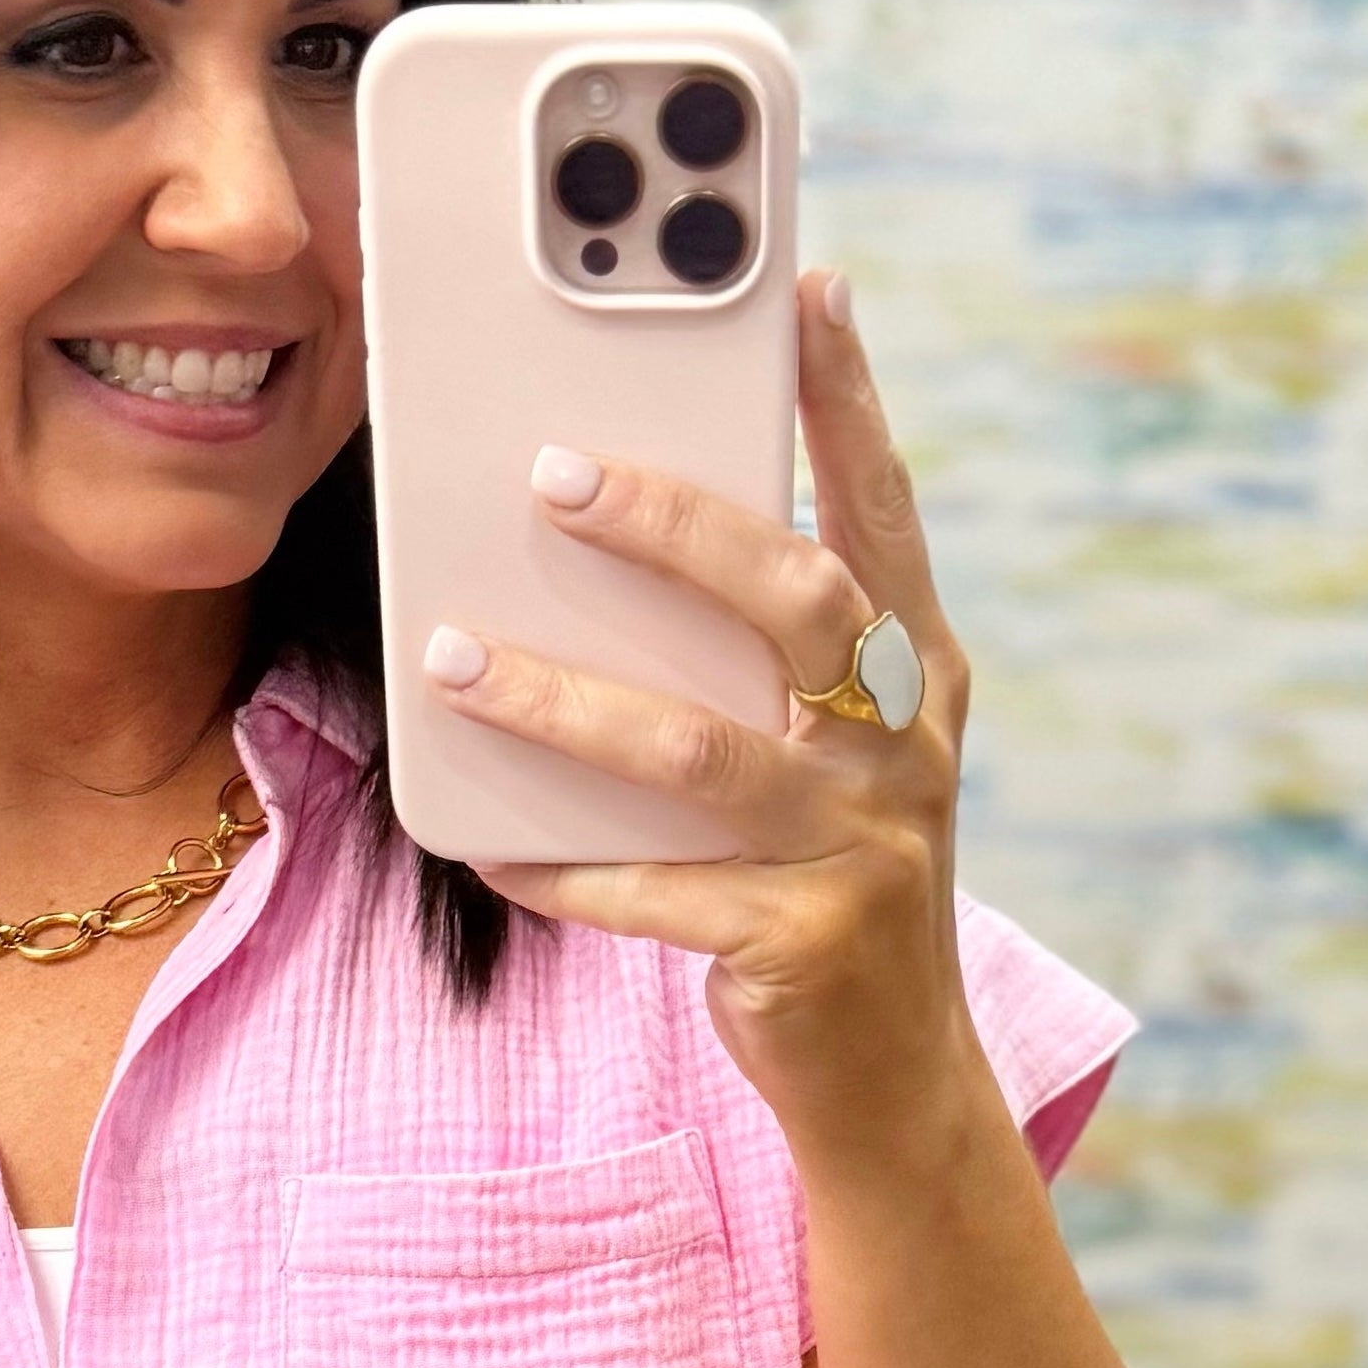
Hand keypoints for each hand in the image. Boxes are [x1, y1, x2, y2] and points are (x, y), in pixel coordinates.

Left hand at [426, 266, 989, 1184]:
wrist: (891, 1081)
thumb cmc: (825, 884)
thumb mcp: (824, 756)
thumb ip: (757, 661)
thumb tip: (606, 536)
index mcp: (913, 675)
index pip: (882, 510)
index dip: (847, 400)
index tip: (806, 286)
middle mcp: (902, 749)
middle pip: (793, 603)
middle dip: (672, 528)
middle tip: (553, 472)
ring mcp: (861, 850)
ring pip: (698, 754)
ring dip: (564, 702)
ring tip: (453, 660)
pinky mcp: (800, 948)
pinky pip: (656, 895)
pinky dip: (562, 868)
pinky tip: (484, 844)